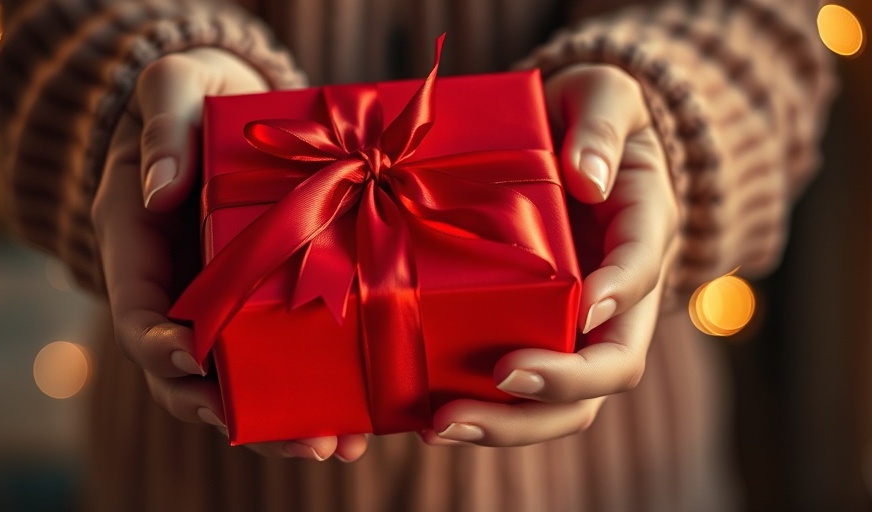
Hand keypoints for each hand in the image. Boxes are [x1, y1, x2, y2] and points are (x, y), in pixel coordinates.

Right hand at [91, 48, 367, 461]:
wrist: (233, 106)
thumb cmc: (196, 95)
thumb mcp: (174, 88)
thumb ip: (163, 127)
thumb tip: (159, 192)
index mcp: (139, 243)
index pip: (137, 310)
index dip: (159, 346)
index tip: (192, 361)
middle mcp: (180, 286)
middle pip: (192, 372)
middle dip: (235, 411)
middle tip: (293, 436)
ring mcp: (226, 300)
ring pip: (242, 378)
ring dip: (284, 419)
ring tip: (337, 444)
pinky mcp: (270, 300)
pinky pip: (285, 352)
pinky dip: (316, 386)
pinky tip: (361, 414)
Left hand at [423, 64, 679, 445]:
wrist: (566, 141)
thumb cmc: (586, 116)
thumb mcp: (603, 95)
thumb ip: (602, 124)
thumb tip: (588, 178)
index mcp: (642, 233)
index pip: (643, 272)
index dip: (620, 293)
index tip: (585, 303)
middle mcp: (616, 296)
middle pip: (608, 367)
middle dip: (557, 387)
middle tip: (497, 381)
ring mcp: (573, 326)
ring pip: (563, 401)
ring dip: (508, 422)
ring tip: (441, 425)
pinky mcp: (529, 334)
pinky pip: (514, 389)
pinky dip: (477, 409)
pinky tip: (423, 412)